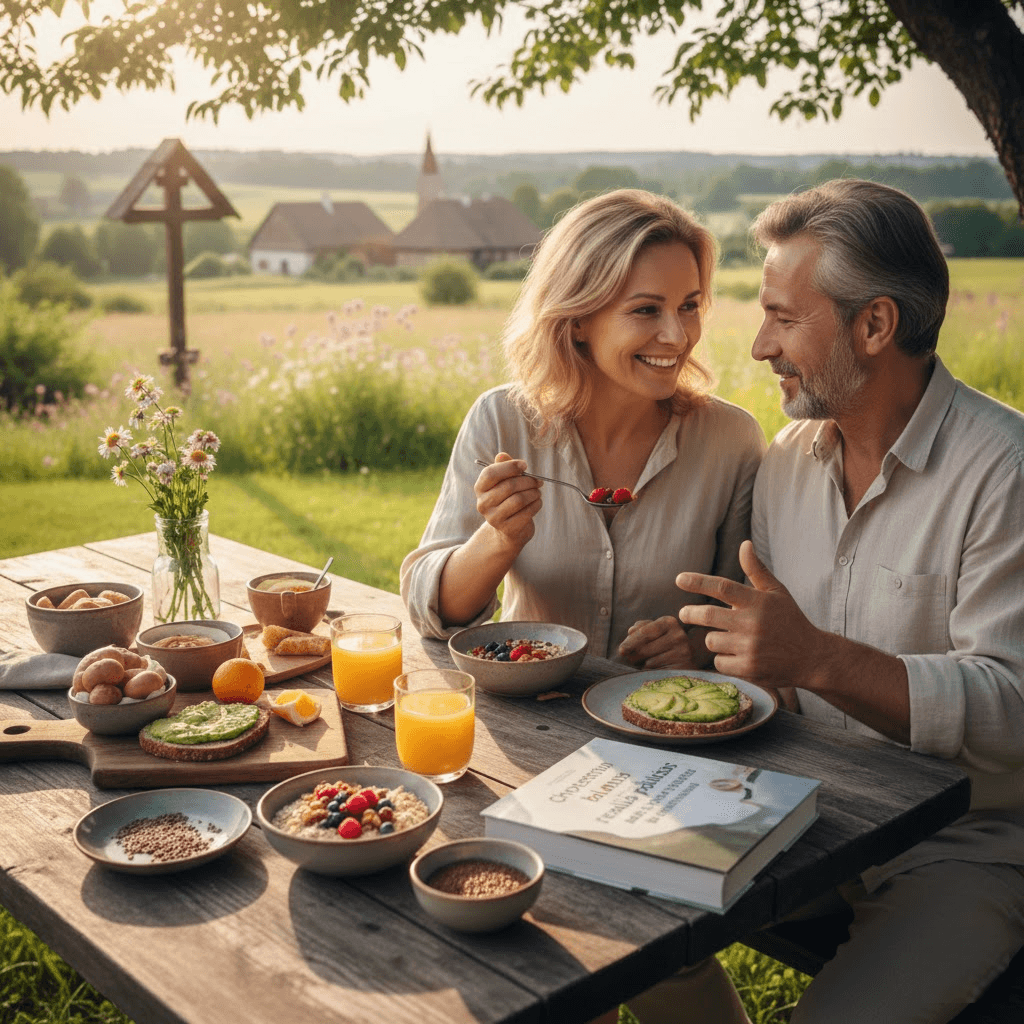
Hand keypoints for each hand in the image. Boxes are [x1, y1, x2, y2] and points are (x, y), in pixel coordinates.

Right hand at [474, 452, 542, 551]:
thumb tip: (502, 455)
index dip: (509, 467)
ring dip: (533, 493)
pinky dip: (536, 505)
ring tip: (538, 492)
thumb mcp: (505, 481)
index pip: (490, 473)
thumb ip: (504, 467)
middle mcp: (483, 504)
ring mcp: (494, 518)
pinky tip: (537, 502)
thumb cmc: (508, 499)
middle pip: (509, 486)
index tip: (525, 465)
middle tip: (538, 481)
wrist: (509, 529)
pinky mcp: (507, 529)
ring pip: (519, 499)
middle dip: (528, 481)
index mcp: (480, 488)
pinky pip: (526, 512)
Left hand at [618, 616, 699, 669]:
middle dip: (633, 654)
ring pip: (649, 660)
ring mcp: (683, 650)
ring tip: (645, 664)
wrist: (682, 668)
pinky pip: (658, 671)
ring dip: (642, 664)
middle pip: (644, 646)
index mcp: (668, 622)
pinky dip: (651, 672)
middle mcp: (678, 634)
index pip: (643, 631)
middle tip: (629, 659)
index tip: (621, 650)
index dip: (630, 641)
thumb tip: (631, 630)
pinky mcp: (683, 666)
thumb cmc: (662, 648)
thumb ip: (640, 629)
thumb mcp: (651, 635)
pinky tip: (654, 670)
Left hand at [675, 541, 821, 689]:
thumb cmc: (790, 621)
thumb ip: (757, 570)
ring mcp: (750, 648)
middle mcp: (753, 623)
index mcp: (758, 602)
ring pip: (711, 641)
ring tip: (728, 638)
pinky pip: (719, 662)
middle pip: (708, 615)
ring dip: (713, 639)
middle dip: (690, 613)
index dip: (698, 582)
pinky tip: (737, 656)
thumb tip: (744, 544)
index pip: (722, 587)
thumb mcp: (777, 593)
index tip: (679, 579)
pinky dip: (723, 659)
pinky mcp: (749, 669)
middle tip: (684, 613)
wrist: (812, 658)